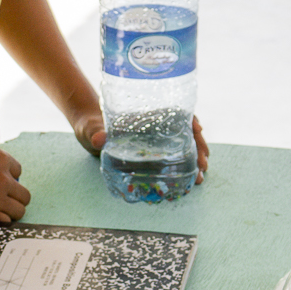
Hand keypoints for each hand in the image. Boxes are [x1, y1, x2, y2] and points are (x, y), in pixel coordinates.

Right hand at [0, 142, 30, 223]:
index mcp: (1, 159)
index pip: (18, 171)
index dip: (9, 176)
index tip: (0, 179)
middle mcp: (3, 179)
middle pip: (24, 195)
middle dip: (16, 197)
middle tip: (5, 198)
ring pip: (19, 210)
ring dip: (11, 210)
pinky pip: (5, 220)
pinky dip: (0, 219)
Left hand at [73, 113, 209, 182]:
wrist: (88, 133)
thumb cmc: (90, 125)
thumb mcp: (91, 128)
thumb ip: (95, 133)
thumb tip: (99, 139)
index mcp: (146, 114)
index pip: (175, 111)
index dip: (190, 119)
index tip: (198, 129)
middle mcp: (155, 125)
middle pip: (185, 131)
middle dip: (198, 146)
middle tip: (203, 164)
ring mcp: (156, 139)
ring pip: (184, 145)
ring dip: (196, 158)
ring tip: (201, 175)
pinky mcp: (152, 152)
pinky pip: (174, 156)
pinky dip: (185, 166)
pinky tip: (191, 178)